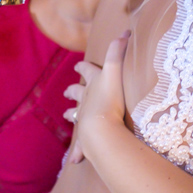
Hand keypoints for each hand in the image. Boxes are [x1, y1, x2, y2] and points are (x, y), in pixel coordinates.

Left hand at [63, 33, 129, 163]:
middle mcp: (85, 101)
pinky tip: (75, 160)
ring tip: (69, 117)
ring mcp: (85, 120)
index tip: (78, 65)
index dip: (83, 67)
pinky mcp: (86, 139)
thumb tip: (126, 31)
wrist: (101, 127)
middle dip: (72, 92)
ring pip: (76, 117)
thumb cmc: (110, 99)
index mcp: (93, 84)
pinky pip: (81, 147)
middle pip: (76, 94)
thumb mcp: (116, 70)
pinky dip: (78, 152)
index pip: (87, 71)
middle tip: (67, 92)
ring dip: (73, 116)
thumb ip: (119, 50)